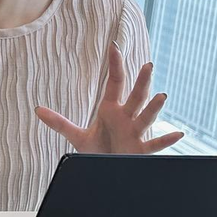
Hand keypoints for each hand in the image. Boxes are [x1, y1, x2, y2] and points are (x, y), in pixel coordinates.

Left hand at [34, 47, 184, 154]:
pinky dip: (166, 139)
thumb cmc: (96, 151)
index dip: (115, 65)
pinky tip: (178, 133)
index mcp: (111, 110)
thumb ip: (59, 122)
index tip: (114, 46)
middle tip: (148, 64)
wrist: (104, 170)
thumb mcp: (76, 136)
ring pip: (145, 117)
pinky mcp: (139, 151)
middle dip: (140, 82)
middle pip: (134, 96)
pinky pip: (154, 145)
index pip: (114, 83)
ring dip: (153, 108)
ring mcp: (134, 133)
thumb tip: (38, 109)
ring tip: (161, 96)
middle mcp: (126, 118)